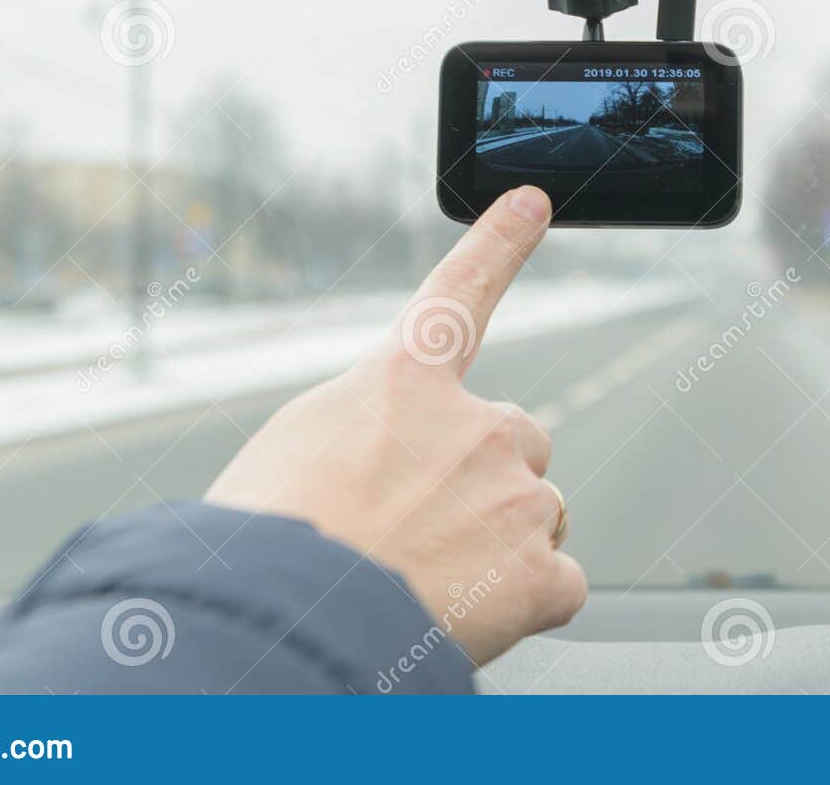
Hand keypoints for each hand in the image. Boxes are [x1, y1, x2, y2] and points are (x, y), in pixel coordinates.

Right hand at [205, 185, 584, 665]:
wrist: (286, 628)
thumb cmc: (271, 544)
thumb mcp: (294, 451)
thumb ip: (368, 431)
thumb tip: (393, 464)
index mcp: (404, 382)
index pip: (460, 292)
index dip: (498, 243)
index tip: (532, 202)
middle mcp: (477, 424)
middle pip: (517, 437)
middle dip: (486, 478)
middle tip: (424, 530)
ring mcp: (516, 495)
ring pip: (538, 511)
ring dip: (498, 544)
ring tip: (427, 582)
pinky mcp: (539, 570)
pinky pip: (558, 583)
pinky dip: (524, 603)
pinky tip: (470, 617)